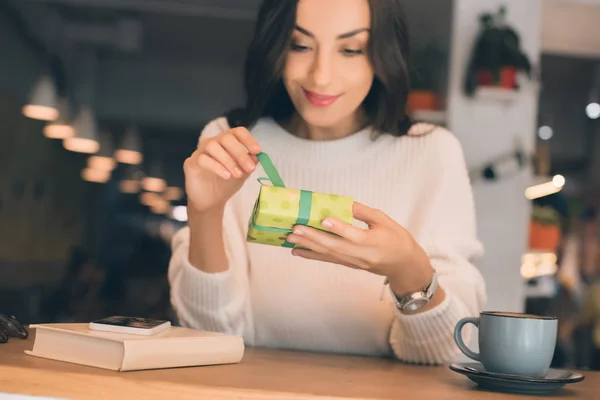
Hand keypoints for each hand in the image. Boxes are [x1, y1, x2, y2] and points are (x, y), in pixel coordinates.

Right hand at [184, 127, 261, 213]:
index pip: (237, 132)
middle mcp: (213, 143)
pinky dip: (217, 167)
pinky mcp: (191, 163)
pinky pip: (203, 159)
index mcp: (227, 142)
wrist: (211, 201)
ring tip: (237, 174)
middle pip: (226, 138)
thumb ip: (249, 163)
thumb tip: (258, 155)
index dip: (248, 139)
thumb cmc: (226, 184)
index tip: (257, 151)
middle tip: (250, 168)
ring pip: (212, 146)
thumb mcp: (243, 173)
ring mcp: (201, 151)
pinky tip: (226, 176)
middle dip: (240, 153)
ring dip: (228, 160)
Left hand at [286, 202, 433, 294]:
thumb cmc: (396, 239)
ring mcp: (353, 261)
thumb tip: (344, 204)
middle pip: (335, 246)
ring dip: (308, 246)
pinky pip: (328, 260)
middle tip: (295, 228)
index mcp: (374, 241)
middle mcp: (361, 254)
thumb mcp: (385, 221)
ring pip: (328, 254)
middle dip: (313, 237)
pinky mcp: (348, 264)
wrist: (403, 265)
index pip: (354, 235)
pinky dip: (311, 255)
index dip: (339, 228)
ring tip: (291, 238)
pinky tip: (297, 251)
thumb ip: (364, 212)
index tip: (324, 219)